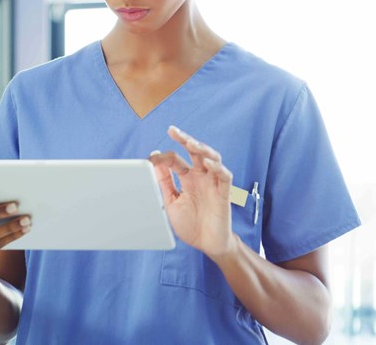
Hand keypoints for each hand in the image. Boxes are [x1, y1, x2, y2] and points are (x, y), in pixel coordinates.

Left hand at [149, 126, 236, 258]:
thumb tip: (153, 163)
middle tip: (174, 131)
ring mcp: (213, 183)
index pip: (177, 160)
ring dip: (201, 149)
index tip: (151, 158)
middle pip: (196, 152)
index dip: (164, 156)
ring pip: (212, 158)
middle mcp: (201, 177)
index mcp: (187, 179)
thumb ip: (164, 183)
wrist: (208, 244)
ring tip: (190, 143)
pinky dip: (216, 168)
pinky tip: (206, 163)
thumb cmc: (191, 225)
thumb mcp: (171, 202)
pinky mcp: (223, 193)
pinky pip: (224, 176)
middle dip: (185, 139)